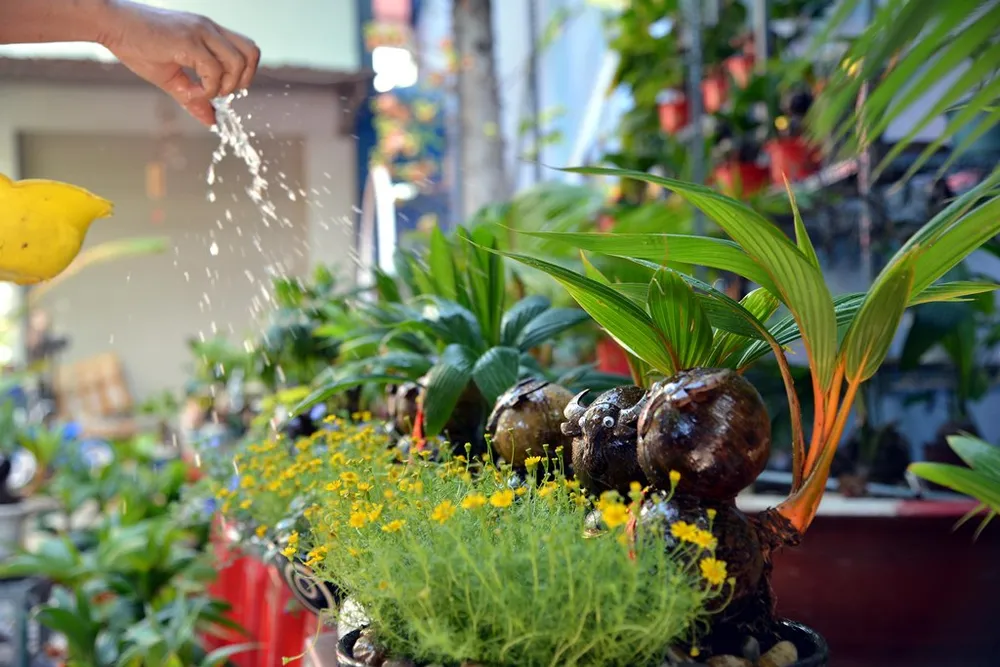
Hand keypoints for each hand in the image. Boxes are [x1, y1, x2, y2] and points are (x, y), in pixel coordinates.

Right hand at [98, 1, 259, 125]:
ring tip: (201, 91)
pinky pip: (213, 70)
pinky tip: (188, 89)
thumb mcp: (172, 77)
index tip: (223, 88)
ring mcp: (201, 32)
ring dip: (224, 86)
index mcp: (210, 33)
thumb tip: (212, 122)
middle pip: (252, 54)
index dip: (244, 74)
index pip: (248, 50)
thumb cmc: (137, 46)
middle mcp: (210, 29)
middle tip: (218, 92)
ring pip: (237, 63)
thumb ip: (194, 98)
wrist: (110, 24)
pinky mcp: (188, 40)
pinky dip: (207, 88)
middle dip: (241, 81)